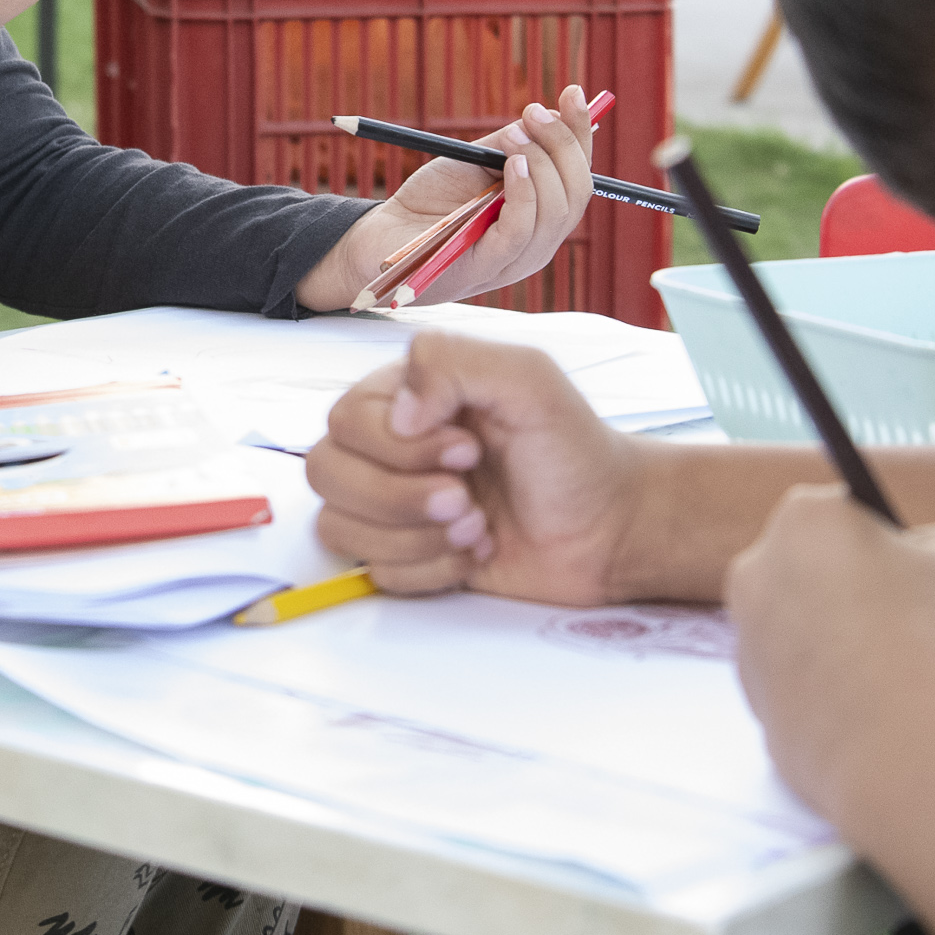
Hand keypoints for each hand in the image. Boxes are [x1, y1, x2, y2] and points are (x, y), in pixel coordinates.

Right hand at [305, 330, 642, 601]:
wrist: (608, 530)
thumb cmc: (573, 449)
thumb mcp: (527, 378)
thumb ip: (452, 363)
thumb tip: (397, 414)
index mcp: (405, 396)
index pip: (344, 419)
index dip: (397, 446)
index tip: (468, 451)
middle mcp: (388, 447)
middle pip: (326, 472)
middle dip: (400, 496)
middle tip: (467, 499)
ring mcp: (393, 505)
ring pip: (338, 526)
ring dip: (414, 536)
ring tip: (476, 526)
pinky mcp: (406, 556)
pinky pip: (373, 572)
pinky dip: (428, 569)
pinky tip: (473, 554)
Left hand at [329, 88, 598, 309]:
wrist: (383, 237)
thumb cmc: (431, 200)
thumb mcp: (475, 161)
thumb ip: (511, 144)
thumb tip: (548, 113)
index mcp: (542, 215)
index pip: (580, 174)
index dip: (581, 133)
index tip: (573, 92)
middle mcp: (540, 240)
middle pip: (577, 192)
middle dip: (562, 143)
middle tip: (532, 111)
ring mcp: (518, 258)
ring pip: (557, 211)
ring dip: (541, 162)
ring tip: (515, 133)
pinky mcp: (489, 267)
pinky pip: (520, 231)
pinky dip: (524, 194)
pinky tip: (513, 166)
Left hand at [724, 487, 934, 822]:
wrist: (911, 749)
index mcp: (803, 521)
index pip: (845, 516)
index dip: (889, 545)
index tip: (917, 572)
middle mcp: (756, 576)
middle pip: (815, 575)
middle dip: (859, 597)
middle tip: (917, 628)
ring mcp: (749, 650)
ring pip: (805, 640)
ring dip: (844, 653)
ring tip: (903, 679)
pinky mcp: (759, 716)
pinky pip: (806, 699)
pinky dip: (838, 707)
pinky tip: (881, 718)